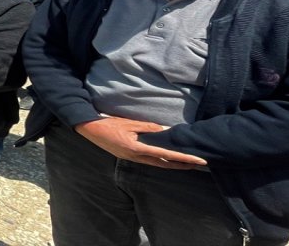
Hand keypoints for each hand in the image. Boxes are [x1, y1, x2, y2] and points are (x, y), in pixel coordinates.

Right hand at [74, 116, 206, 169]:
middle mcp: (137, 157)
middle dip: (182, 165)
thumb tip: (163, 130)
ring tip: (185, 163)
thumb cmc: (109, 125)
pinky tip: (166, 158)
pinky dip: (161, 161)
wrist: (90, 130)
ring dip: (172, 164)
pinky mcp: (129, 156)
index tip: (198, 160)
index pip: (166, 155)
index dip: (184, 158)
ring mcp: (132, 158)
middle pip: (164, 164)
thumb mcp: (129, 123)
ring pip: (157, 164)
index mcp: (138, 149)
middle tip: (198, 165)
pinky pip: (149, 161)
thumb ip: (147, 127)